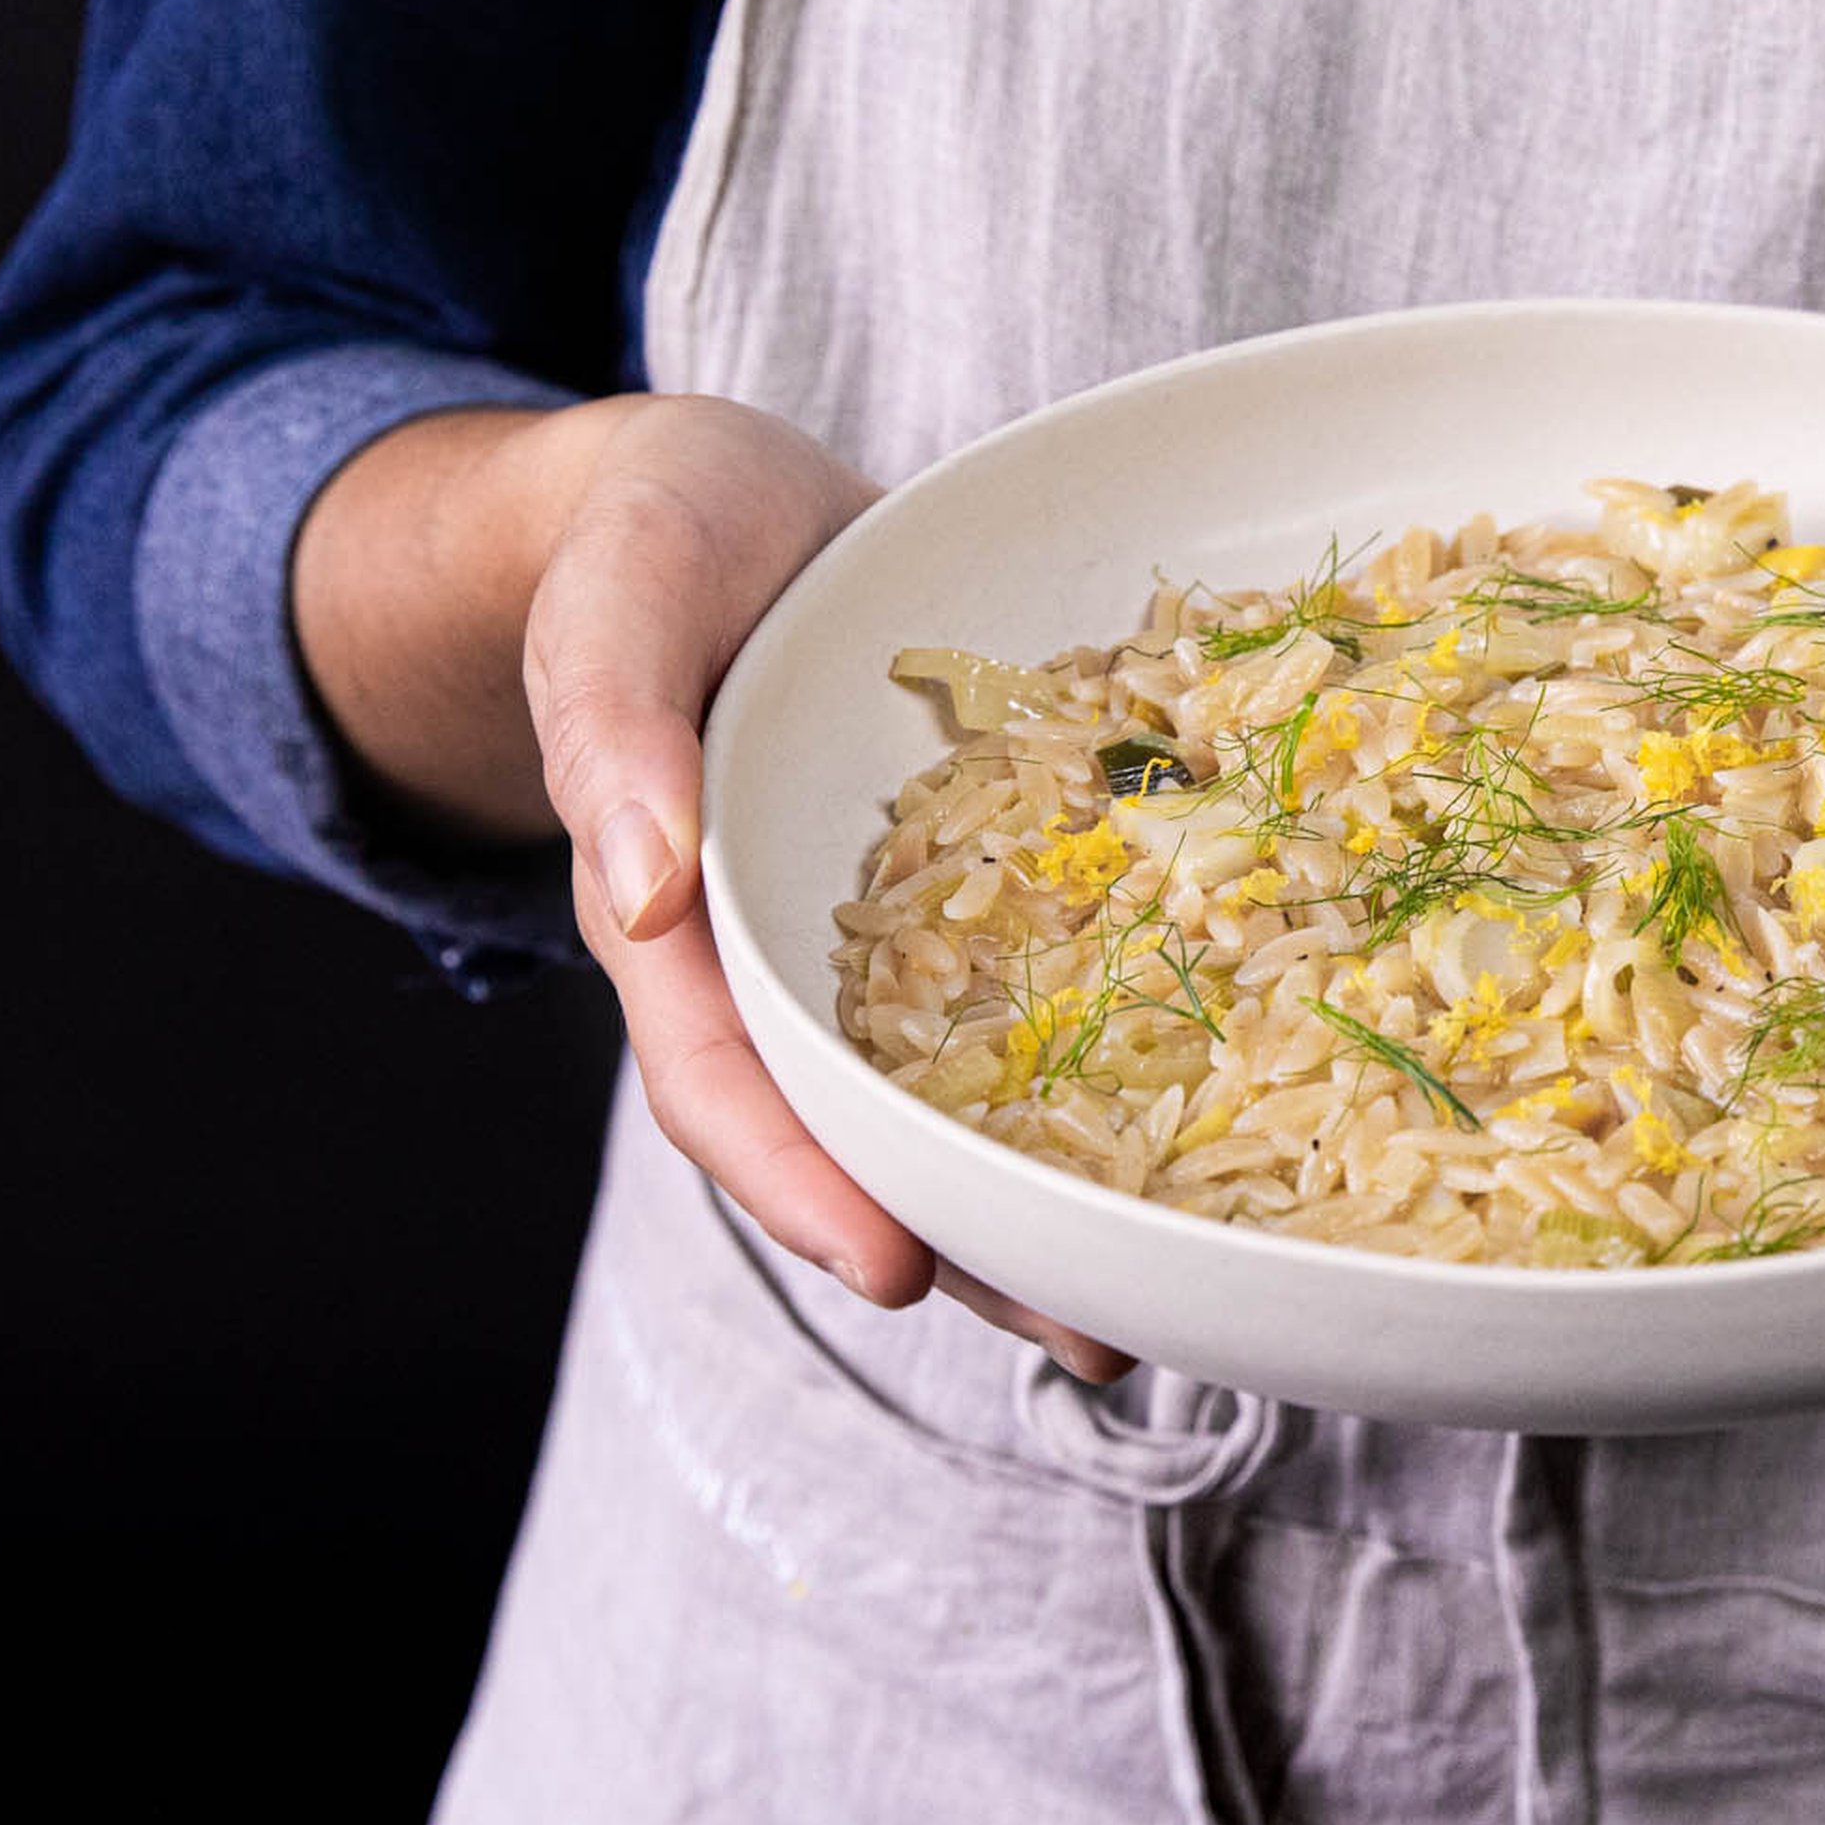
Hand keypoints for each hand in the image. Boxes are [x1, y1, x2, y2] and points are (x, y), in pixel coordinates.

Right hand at [297, 393, 1133, 1379]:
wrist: (724, 490)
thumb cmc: (646, 535)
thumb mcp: (611, 599)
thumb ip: (609, 729)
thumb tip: (641, 886)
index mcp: (678, 918)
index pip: (726, 1086)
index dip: (802, 1185)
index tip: (895, 1270)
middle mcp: (787, 948)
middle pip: (863, 1131)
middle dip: (966, 1242)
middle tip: (1090, 1334)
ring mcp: (886, 921)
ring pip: (960, 1083)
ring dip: (1047, 1188)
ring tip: (1164, 1287)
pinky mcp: (979, 865)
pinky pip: (1039, 971)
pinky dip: (1105, 1048)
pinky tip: (1214, 1095)